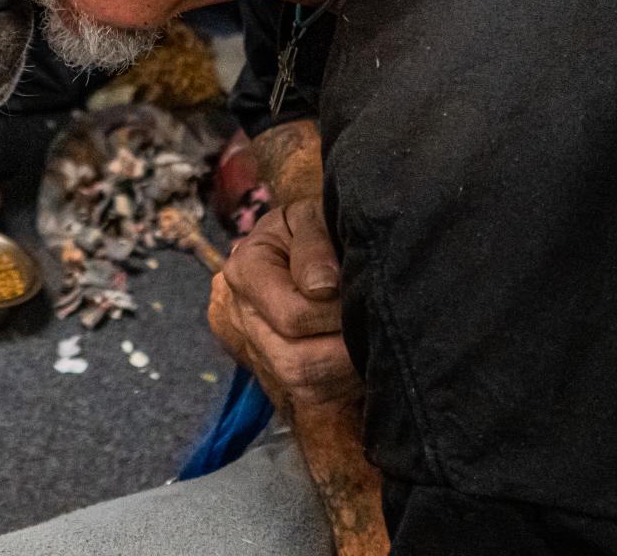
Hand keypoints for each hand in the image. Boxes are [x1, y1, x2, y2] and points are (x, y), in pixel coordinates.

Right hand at [208, 197, 360, 412]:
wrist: (312, 253)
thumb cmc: (317, 232)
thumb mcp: (314, 219)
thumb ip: (315, 242)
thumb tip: (322, 286)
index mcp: (245, 270)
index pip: (292, 315)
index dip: (336, 311)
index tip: (359, 289)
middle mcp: (243, 316)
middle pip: (295, 360)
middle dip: (345, 344)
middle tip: (373, 318)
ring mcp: (260, 351)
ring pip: (304, 385)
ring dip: (348, 366)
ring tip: (368, 335)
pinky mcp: (282, 376)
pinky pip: (316, 397)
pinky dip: (346, 380)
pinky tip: (360, 352)